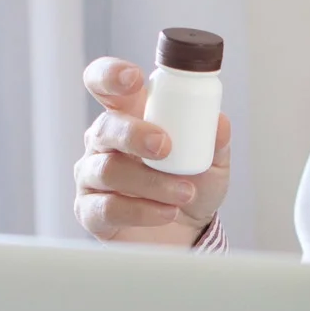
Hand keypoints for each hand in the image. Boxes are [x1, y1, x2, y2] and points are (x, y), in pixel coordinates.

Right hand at [73, 57, 231, 245]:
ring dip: (151, 181)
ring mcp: (92, 176)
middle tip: (165, 146)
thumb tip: (219, 123)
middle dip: (134, 134)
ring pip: (108, 170)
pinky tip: (167, 212)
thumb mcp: (213, 163)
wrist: (186, 235)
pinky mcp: (90, 211)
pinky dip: (142, 210)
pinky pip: (107, 207)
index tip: (134, 79)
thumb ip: (215, 141)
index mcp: (129, 116)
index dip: (110, 75)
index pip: (105, 84)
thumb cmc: (192, 187)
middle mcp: (104, 142)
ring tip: (185, 192)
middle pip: (104, 127)